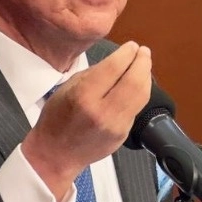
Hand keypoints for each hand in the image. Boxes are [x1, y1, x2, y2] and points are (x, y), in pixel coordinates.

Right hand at [23, 41, 152, 199]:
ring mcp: (116, 125)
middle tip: (143, 52)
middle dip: (143, 62)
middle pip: (134, 81)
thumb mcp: (66, 88)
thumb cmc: (56, 119)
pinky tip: (139, 83)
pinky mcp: (123, 134)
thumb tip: (119, 61)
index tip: (132, 46)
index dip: (127, 53)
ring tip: (144, 64)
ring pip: (142, 95)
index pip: (114, 68)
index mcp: (84, 96)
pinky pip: (137, 107)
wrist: (56, 155)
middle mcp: (102, 111)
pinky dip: (140, 92)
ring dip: (146, 76)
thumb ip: (94, 74)